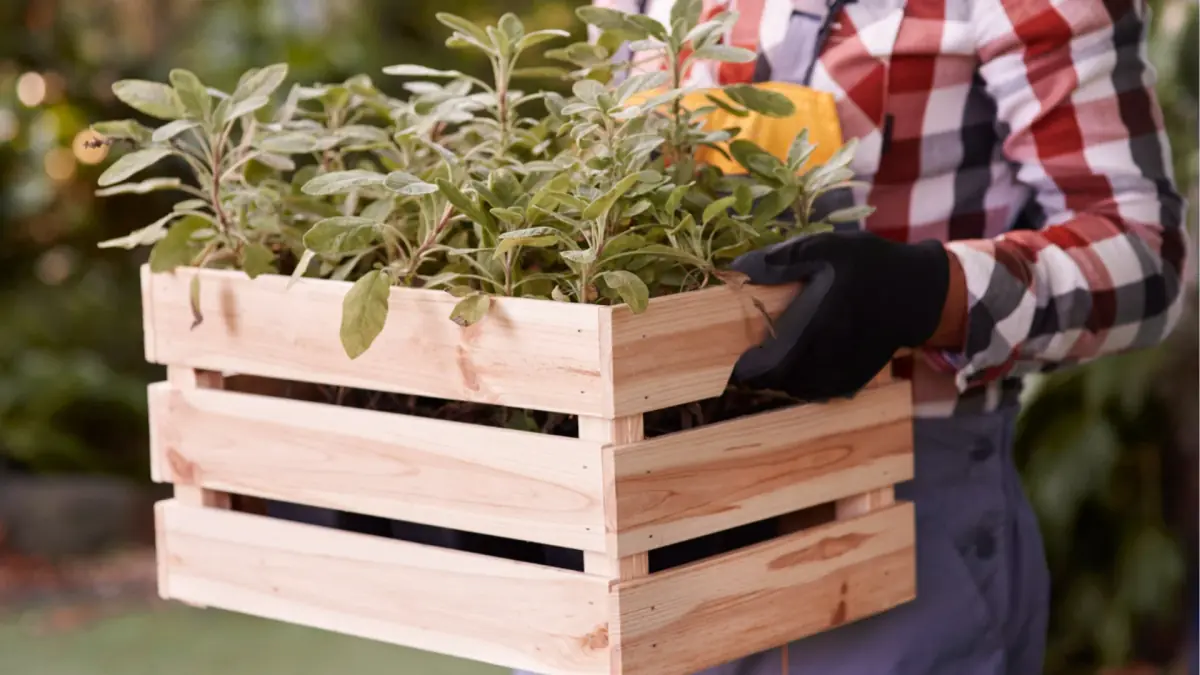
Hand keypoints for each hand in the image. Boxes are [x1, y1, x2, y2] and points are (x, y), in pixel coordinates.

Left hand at [728, 230, 964, 401]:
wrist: (918, 295)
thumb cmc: (870, 267)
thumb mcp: (827, 249)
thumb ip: (781, 260)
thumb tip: (738, 270)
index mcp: (812, 331)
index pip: (763, 370)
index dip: (743, 366)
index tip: (736, 350)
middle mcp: (824, 362)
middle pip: (774, 385)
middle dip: (757, 372)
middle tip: (751, 350)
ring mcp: (840, 377)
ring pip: (794, 391)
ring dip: (779, 378)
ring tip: (774, 354)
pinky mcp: (852, 383)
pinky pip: (815, 392)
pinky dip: (802, 381)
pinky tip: (802, 358)